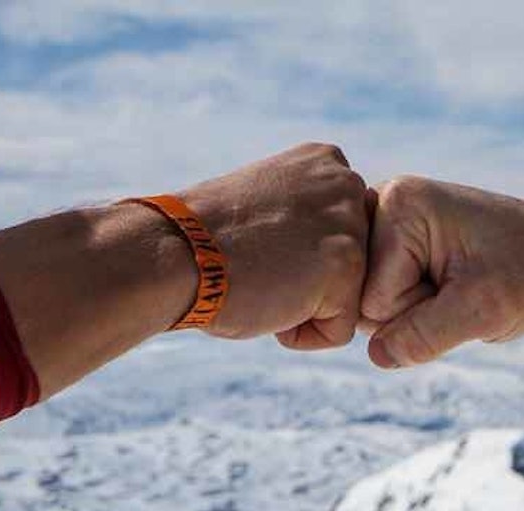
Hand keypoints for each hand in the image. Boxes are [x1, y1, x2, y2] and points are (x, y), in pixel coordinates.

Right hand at [175, 142, 369, 348]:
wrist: (171, 254)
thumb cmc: (204, 240)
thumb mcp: (268, 202)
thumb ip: (308, 215)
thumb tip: (329, 253)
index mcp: (327, 163)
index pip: (341, 236)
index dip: (296, 258)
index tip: (258, 244)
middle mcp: (348, 185)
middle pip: (351, 268)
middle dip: (307, 284)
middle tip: (258, 263)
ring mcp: (352, 226)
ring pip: (346, 300)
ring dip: (302, 308)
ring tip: (262, 279)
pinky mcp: (348, 268)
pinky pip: (338, 331)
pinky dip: (300, 334)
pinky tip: (268, 302)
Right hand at [360, 176, 523, 367]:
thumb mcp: (483, 310)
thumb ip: (425, 336)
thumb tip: (376, 355)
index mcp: (398, 205)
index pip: (373, 299)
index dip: (418, 311)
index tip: (462, 284)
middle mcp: (382, 206)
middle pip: (364, 301)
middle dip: (412, 311)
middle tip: (460, 287)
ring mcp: (386, 226)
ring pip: (372, 305)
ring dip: (416, 311)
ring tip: (457, 285)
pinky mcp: (394, 244)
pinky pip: (385, 299)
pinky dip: (418, 305)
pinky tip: (447, 284)